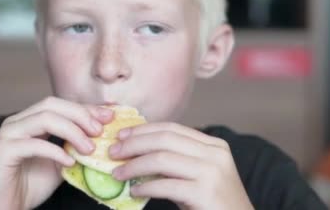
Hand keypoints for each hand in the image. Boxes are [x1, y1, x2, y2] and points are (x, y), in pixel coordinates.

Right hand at [0, 97, 113, 209]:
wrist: (4, 208)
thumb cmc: (30, 185)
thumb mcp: (60, 162)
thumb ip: (74, 147)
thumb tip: (102, 137)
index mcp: (29, 120)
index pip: (60, 104)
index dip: (86, 108)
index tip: (110, 115)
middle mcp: (17, 121)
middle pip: (52, 104)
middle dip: (80, 115)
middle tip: (100, 131)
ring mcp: (8, 134)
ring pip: (45, 118)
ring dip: (72, 131)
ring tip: (89, 148)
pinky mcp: (4, 151)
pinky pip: (34, 145)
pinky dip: (56, 151)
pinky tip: (70, 162)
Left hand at [109, 122, 253, 209]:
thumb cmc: (216, 205)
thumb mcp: (202, 175)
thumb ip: (179, 160)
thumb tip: (139, 150)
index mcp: (214, 145)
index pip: (173, 128)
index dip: (144, 129)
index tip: (121, 135)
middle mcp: (215, 154)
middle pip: (165, 139)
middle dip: (134, 143)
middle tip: (113, 152)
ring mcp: (211, 173)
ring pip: (162, 159)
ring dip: (134, 165)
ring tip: (118, 174)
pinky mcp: (204, 193)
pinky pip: (165, 185)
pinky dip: (145, 187)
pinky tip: (134, 192)